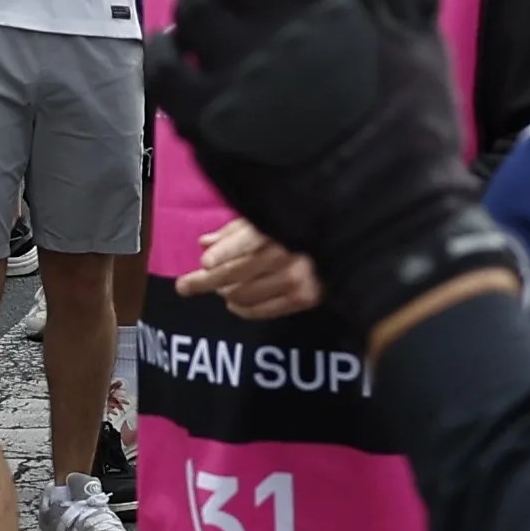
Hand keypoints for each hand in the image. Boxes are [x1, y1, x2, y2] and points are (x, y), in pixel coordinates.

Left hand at [141, 0, 512, 342]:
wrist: (389, 220)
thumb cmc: (409, 126)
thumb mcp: (422, 36)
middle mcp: (278, 23)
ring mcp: (238, 71)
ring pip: (188, 6)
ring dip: (202, 12)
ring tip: (237, 45)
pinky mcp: (207, 120)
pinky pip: (164, 62)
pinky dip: (172, 54)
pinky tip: (195, 66)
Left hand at [189, 222, 324, 318]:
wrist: (345, 243)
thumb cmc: (299, 227)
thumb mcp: (266, 219)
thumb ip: (234, 231)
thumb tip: (203, 243)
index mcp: (274, 229)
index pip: (238, 246)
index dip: (218, 256)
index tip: (204, 263)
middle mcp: (283, 255)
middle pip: (231, 274)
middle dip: (202, 282)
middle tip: (183, 287)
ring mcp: (294, 278)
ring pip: (242, 295)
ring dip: (225, 294)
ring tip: (220, 289)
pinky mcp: (303, 298)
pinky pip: (261, 311)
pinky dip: (242, 309)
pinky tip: (234, 304)